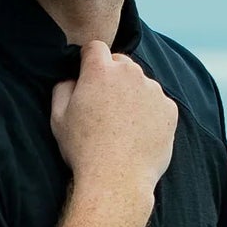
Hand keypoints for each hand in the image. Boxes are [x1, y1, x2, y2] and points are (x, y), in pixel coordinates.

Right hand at [50, 39, 176, 194]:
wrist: (117, 179)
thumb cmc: (83, 150)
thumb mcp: (58, 117)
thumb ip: (62, 88)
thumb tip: (72, 78)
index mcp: (100, 71)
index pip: (95, 47)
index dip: (89, 60)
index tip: (88, 76)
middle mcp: (130, 73)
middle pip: (121, 63)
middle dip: (112, 76)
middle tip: (105, 104)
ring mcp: (153, 90)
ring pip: (141, 83)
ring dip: (132, 94)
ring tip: (123, 124)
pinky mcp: (169, 109)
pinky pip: (158, 102)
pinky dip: (150, 112)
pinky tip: (138, 133)